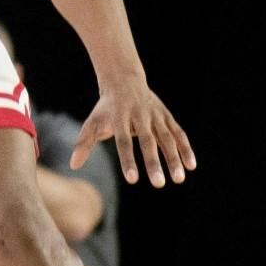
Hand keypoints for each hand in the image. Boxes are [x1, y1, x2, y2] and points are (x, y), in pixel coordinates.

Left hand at [71, 77, 196, 188]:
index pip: (123, 142)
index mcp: (120, 118)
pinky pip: (178, 134)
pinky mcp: (167, 117)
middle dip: (154, 163)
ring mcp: (155, 116)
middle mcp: (139, 117)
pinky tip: (192, 166)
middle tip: (159, 184)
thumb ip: (83, 144)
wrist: (124, 81)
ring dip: (174, 158)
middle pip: (148, 142)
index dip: (128, 160)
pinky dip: (186, 148)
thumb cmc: (105, 108)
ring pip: (167, 138)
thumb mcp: (92, 123)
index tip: (132, 180)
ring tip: (179, 179)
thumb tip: (73, 166)